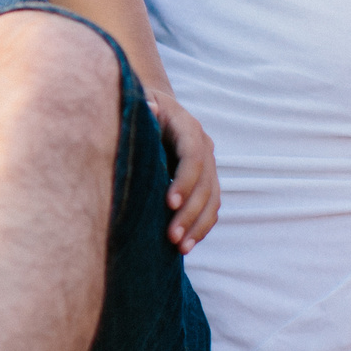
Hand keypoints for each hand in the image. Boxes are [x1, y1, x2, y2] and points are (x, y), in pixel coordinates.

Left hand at [151, 91, 219, 252]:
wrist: (155, 108)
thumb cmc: (139, 107)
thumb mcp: (137, 102)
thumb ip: (142, 108)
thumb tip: (150, 109)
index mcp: (188, 126)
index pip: (193, 156)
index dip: (185, 180)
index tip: (170, 203)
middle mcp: (203, 146)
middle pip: (205, 183)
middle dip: (190, 212)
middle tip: (172, 236)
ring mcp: (208, 164)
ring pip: (212, 199)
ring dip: (198, 225)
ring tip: (181, 248)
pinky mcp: (205, 181)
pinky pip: (211, 207)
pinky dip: (201, 227)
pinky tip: (187, 246)